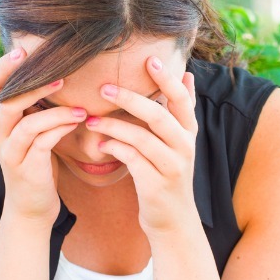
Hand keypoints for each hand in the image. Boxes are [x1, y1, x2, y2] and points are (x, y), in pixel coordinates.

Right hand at [0, 47, 87, 221]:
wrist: (32, 206)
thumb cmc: (37, 160)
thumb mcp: (34, 129)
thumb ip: (36, 104)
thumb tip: (57, 68)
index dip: (2, 66)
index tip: (23, 49)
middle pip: (5, 100)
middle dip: (31, 82)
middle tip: (60, 72)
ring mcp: (10, 151)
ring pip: (25, 122)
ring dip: (55, 110)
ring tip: (79, 107)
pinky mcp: (26, 167)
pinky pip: (42, 142)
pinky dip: (61, 129)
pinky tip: (78, 122)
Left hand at [85, 55, 199, 234]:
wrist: (173, 219)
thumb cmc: (169, 172)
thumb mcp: (180, 141)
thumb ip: (180, 110)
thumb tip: (188, 74)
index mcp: (189, 132)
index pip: (181, 100)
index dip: (167, 79)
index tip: (150, 60)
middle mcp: (184, 147)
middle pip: (159, 116)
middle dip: (130, 99)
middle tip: (104, 88)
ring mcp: (171, 166)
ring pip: (141, 138)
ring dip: (113, 126)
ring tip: (91, 121)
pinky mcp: (155, 184)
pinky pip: (131, 160)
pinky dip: (114, 149)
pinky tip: (100, 145)